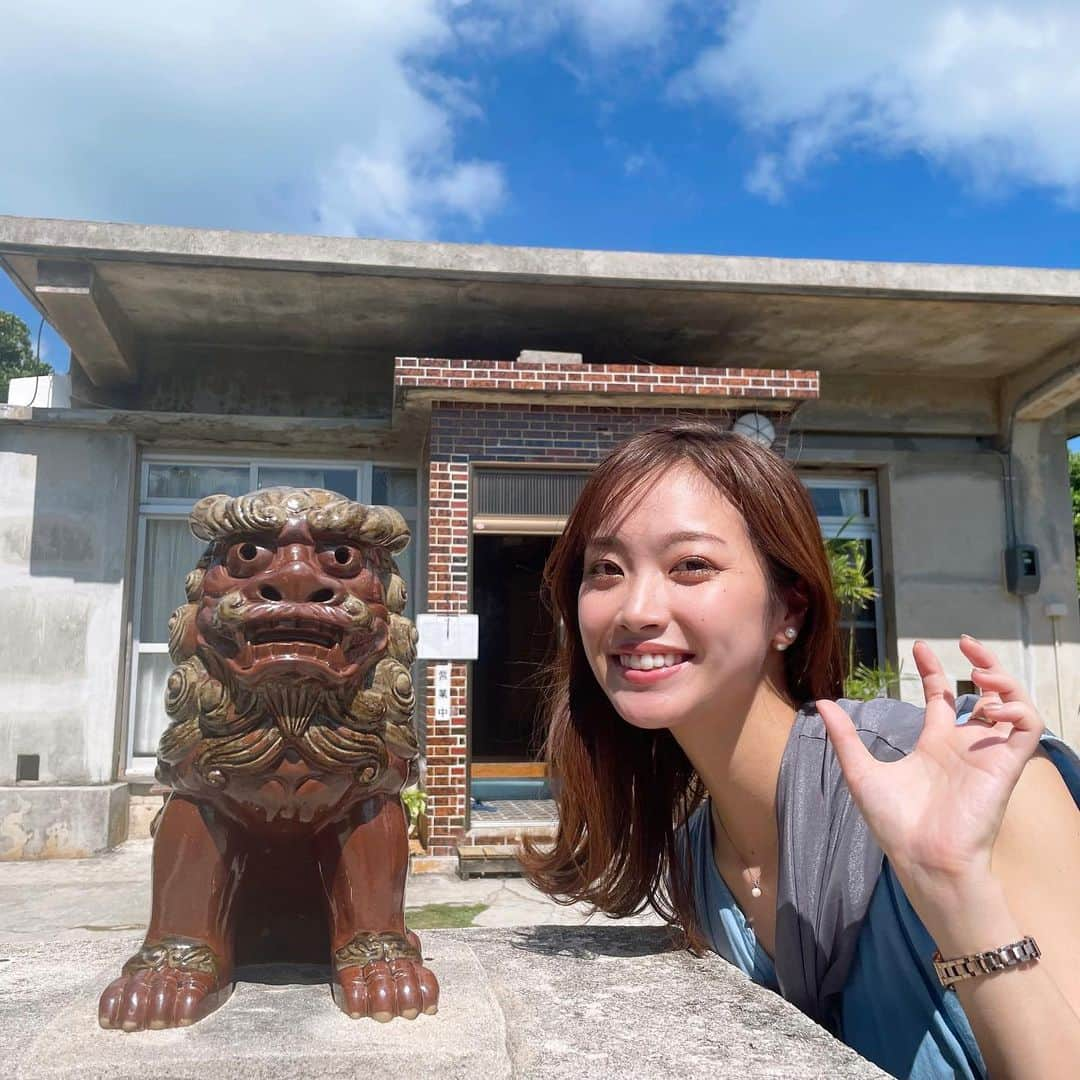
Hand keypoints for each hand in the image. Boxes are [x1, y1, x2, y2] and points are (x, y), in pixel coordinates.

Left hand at [817, 637, 1044, 901]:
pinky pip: (1028, 730)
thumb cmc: (895, 825)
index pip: (941, 696)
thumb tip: (821, 703)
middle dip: (983, 664)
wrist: (923, 859)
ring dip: (1004, 683)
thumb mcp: (861, 772)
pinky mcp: (1005, 767)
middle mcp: (963, 746)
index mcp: (933, 745)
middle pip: (984, 694)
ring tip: (981, 674)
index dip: (933, 669)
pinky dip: (1018, 708)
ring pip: (1013, 706)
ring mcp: (986, 755)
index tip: (919, 646)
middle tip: (967, 643)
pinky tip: (992, 704)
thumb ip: (845, 738)